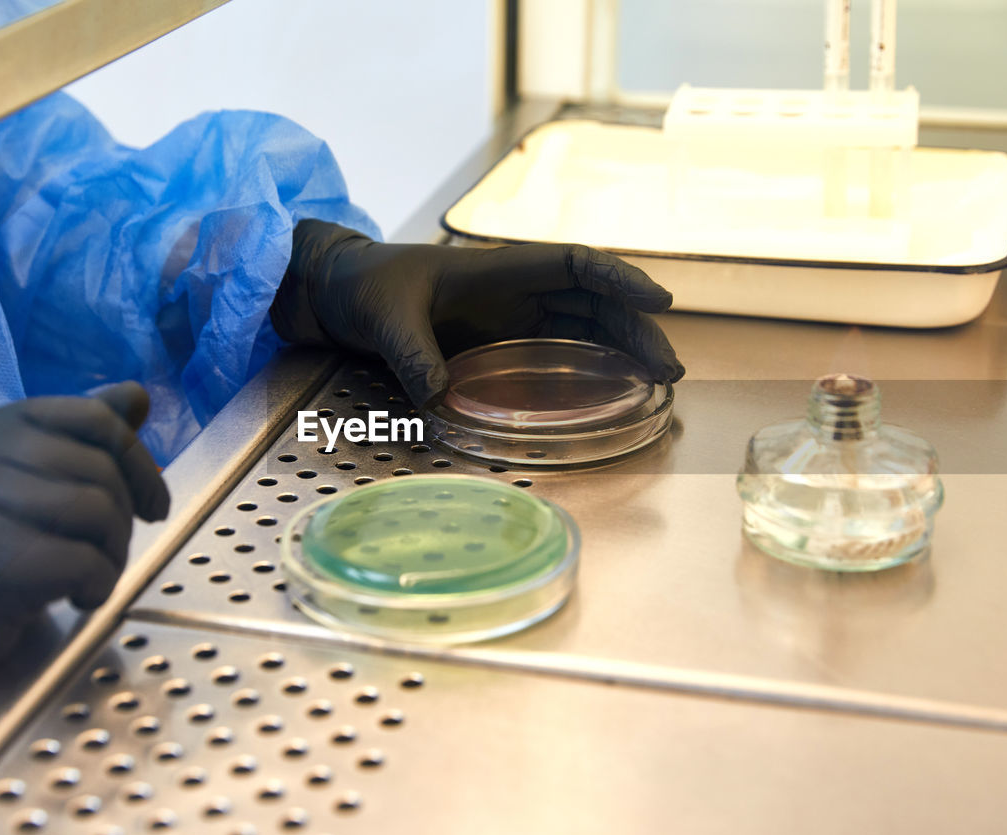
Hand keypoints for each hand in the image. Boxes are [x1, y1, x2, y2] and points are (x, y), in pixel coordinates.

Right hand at [0, 382, 168, 747]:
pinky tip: (75, 598)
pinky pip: (83, 561)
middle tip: (104, 555)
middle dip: (122, 520)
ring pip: (97, 511)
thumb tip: (135, 396)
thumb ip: (76, 440)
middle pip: (100, 469)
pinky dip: (98, 585)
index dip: (138, 460)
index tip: (152, 503)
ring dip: (112, 554)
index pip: (90, 415)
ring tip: (88, 578)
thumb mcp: (19, 485)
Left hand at [271, 220, 684, 405]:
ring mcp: (510, 319)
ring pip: (583, 327)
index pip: (574, 264)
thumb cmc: (363, 285)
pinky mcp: (499, 345)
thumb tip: (439, 396)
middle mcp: (513, 291)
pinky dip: (589, 368)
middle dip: (636, 328)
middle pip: (592, 302)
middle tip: (669, 369)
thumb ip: (412, 354)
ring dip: (622, 350)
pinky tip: (611, 391)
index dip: (620, 278)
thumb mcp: (384, 316)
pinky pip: (556, 353)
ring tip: (656, 382)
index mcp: (496, 268)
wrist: (337, 293)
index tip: (657, 300)